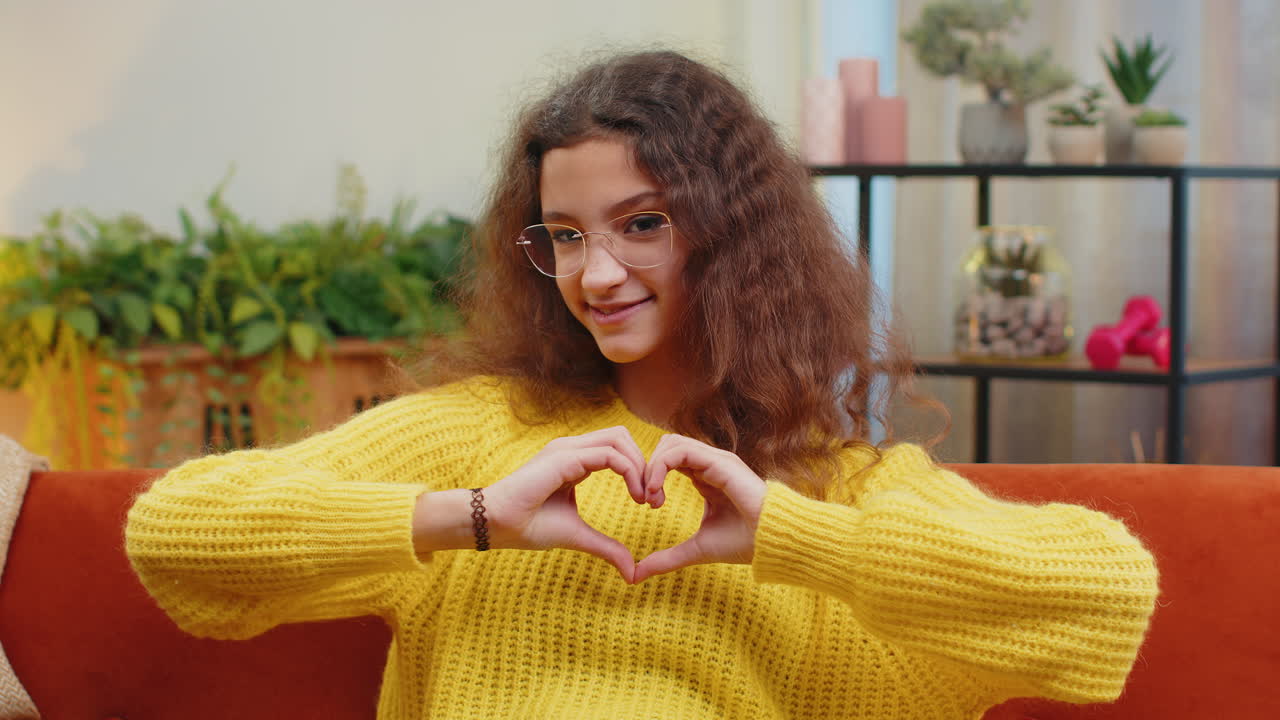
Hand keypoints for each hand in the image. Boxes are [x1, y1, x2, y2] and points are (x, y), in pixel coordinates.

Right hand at [481, 426, 645, 582]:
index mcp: (574, 460)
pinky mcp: (564, 458)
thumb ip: (606, 547)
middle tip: (653, 499)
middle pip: (622, 437)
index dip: (639, 471)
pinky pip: (609, 454)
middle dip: (645, 463)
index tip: (650, 503)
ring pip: (619, 438)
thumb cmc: (528, 526)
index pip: (617, 449)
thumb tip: (632, 572)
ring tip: (645, 498)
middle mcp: (572, 449)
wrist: (495, 525)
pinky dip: (629, 471)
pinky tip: (635, 496)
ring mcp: (567, 449)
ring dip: (640, 466)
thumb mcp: (578, 536)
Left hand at [633, 434, 766, 583]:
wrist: (774, 542)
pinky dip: (660, 466)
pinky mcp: (719, 462)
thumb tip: (636, 575)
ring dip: (652, 467)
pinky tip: (656, 491)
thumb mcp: (697, 549)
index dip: (652, 477)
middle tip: (644, 498)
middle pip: (667, 445)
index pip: (671, 459)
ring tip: (650, 496)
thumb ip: (668, 558)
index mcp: (706, 476)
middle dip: (648, 468)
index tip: (648, 505)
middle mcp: (710, 463)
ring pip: (671, 443)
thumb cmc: (745, 543)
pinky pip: (680, 451)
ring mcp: (716, 460)